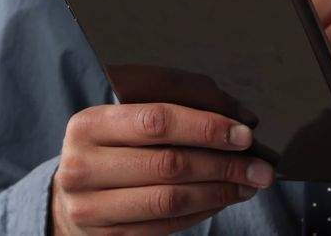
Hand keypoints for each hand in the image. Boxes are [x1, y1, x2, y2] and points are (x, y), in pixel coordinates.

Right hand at [50, 103, 273, 235]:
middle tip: (260, 165)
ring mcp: (91, 207)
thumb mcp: (131, 117)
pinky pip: (167, 225)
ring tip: (250, 183)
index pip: (156, 121)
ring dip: (220, 191)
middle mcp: (82, 166)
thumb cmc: (112, 149)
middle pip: (168, 163)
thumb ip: (182, 107)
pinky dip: (204, 210)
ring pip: (171, 199)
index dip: (206, 127)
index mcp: (89, 124)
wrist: (70, 198)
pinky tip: (224, 198)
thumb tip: (242, 118)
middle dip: (224, 164)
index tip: (243, 134)